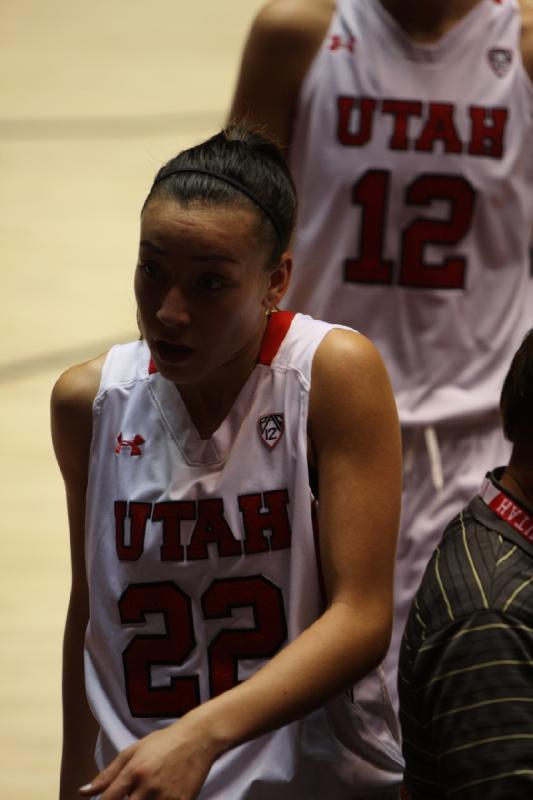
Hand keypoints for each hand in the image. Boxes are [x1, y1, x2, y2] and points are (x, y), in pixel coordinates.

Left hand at [78, 720, 216, 799]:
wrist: (198, 738)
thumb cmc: (163, 743)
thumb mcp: (133, 752)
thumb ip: (107, 774)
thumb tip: (82, 792)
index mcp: (134, 771)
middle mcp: (148, 786)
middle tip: (130, 796)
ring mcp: (166, 798)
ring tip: (142, 795)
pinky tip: (157, 797)